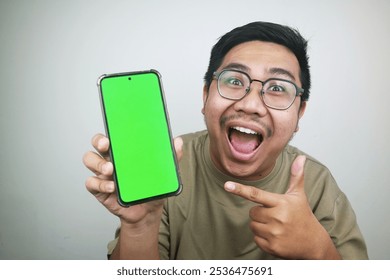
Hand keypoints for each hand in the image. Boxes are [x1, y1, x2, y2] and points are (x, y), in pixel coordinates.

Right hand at [83, 133, 183, 225]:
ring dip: (98, 163)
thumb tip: (178, 142)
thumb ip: (171, 157)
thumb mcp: (163, 172)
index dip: (109, 130)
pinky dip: (100, 184)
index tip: (112, 132)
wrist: (148, 211)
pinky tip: (112, 188)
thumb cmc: (152, 187)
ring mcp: (103, 174)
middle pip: (96, 144)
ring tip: (111, 170)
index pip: (112, 135)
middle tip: (107, 146)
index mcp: (124, 151)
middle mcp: (111, 159)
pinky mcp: (99, 189)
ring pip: (90, 160)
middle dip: (99, 141)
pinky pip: (91, 183)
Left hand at [224, 156, 339, 258]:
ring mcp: (274, 233)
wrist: (313, 243)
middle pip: (252, 212)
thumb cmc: (303, 215)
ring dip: (260, 225)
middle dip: (260, 213)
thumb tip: (301, 157)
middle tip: (274, 215)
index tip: (227, 185)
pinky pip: (256, 239)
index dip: (240, 189)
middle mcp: (277, 218)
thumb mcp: (299, 195)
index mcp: (281, 203)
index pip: (256, 194)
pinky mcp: (272, 247)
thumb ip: (296, 176)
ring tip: (276, 226)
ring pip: (252, 225)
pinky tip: (275, 236)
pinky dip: (262, 238)